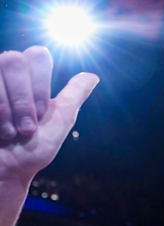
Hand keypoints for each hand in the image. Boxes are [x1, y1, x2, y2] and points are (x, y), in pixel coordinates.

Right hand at [0, 46, 98, 183]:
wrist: (6, 171)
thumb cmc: (32, 149)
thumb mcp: (59, 122)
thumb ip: (73, 96)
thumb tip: (93, 76)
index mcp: (28, 77)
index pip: (37, 54)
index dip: (41, 86)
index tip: (42, 114)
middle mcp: (4, 74)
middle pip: (14, 60)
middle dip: (24, 99)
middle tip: (27, 127)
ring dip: (8, 110)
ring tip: (11, 133)